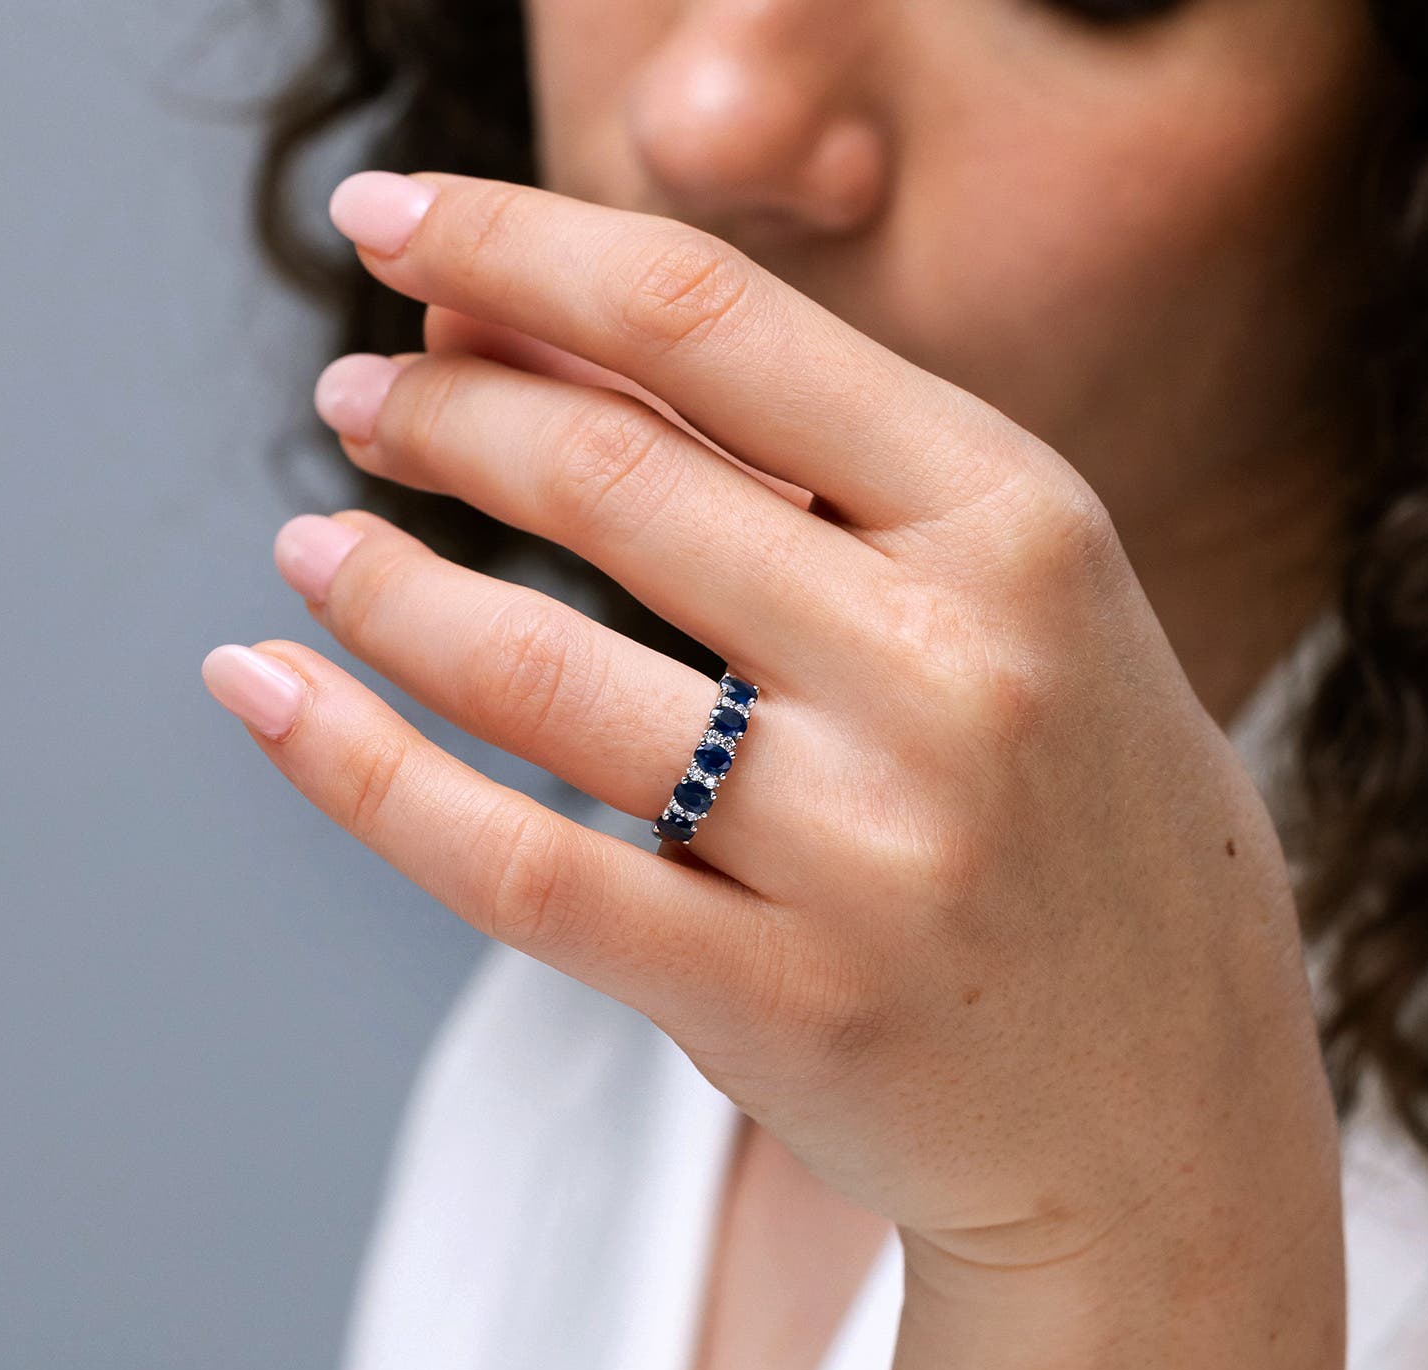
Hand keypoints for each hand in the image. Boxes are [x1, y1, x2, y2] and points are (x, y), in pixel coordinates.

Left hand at [207, 170, 1337, 1278]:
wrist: (1163, 1100)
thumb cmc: (1075, 815)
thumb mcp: (997, 596)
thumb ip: (798, 466)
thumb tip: (528, 329)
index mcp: (1020, 524)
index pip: (718, 322)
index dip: (522, 241)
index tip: (392, 211)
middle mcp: (951, 669)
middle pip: (607, 477)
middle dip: (438, 411)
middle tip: (355, 394)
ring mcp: (866, 850)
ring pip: (538, 673)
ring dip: (381, 583)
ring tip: (311, 543)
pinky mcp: (777, 1000)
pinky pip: (516, 865)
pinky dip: (357, 769)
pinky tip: (264, 692)